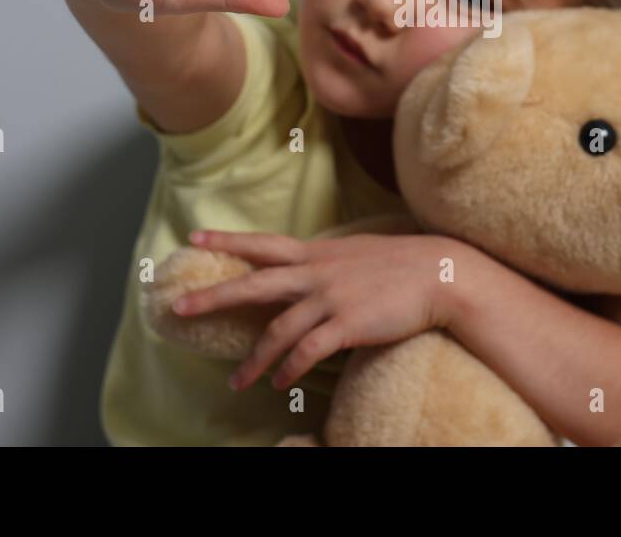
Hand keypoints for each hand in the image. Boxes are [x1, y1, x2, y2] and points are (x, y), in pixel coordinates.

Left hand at [172, 230, 467, 390]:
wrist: (439, 273)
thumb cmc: (402, 264)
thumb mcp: (356, 253)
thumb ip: (327, 262)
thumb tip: (306, 270)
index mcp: (317, 252)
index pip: (263, 244)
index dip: (228, 240)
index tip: (195, 237)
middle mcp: (316, 272)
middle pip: (254, 285)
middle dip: (214, 296)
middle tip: (180, 307)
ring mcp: (330, 298)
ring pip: (277, 330)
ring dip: (254, 359)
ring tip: (236, 381)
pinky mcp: (347, 324)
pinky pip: (308, 351)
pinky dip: (290, 369)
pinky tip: (280, 382)